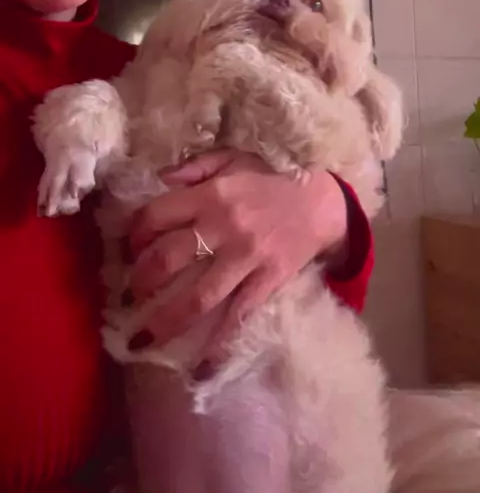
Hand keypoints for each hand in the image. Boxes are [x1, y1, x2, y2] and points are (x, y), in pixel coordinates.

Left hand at [127, 151, 347, 362]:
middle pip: (168, 258)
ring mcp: (246, 258)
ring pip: (197, 297)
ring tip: (141, 339)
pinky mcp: (268, 282)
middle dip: (140, 281)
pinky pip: (239, 317)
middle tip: (129, 294)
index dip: (135, 235)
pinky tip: (200, 370)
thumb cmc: (271, 179)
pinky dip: (219, 347)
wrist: (322, 202)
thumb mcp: (233, 158)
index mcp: (212, 194)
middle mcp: (224, 227)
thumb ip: (195, 166)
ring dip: (165, 322)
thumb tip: (159, 179)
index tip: (127, 250)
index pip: (157, 216)